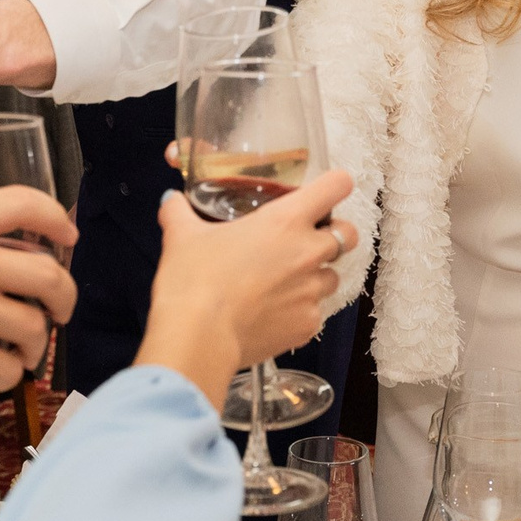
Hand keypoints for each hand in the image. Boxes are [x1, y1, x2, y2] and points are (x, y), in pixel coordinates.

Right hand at [0, 185, 78, 481]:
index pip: (25, 203)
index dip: (57, 218)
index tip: (69, 236)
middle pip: (49, 273)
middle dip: (63, 296)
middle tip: (59, 311)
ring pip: (35, 327)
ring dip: (32, 343)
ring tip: (13, 351)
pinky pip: (11, 370)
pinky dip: (4, 376)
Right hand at [140, 171, 354, 408]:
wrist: (199, 337)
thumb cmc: (194, 280)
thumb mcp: (182, 236)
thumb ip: (180, 212)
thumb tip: (171, 200)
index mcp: (286, 220)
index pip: (336, 185)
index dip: (335, 184)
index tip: (326, 189)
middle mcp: (309, 252)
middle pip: (349, 233)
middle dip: (335, 233)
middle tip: (307, 239)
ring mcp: (312, 291)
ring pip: (332, 276)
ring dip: (315, 275)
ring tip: (283, 282)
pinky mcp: (308, 325)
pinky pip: (314, 312)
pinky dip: (298, 311)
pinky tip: (271, 313)